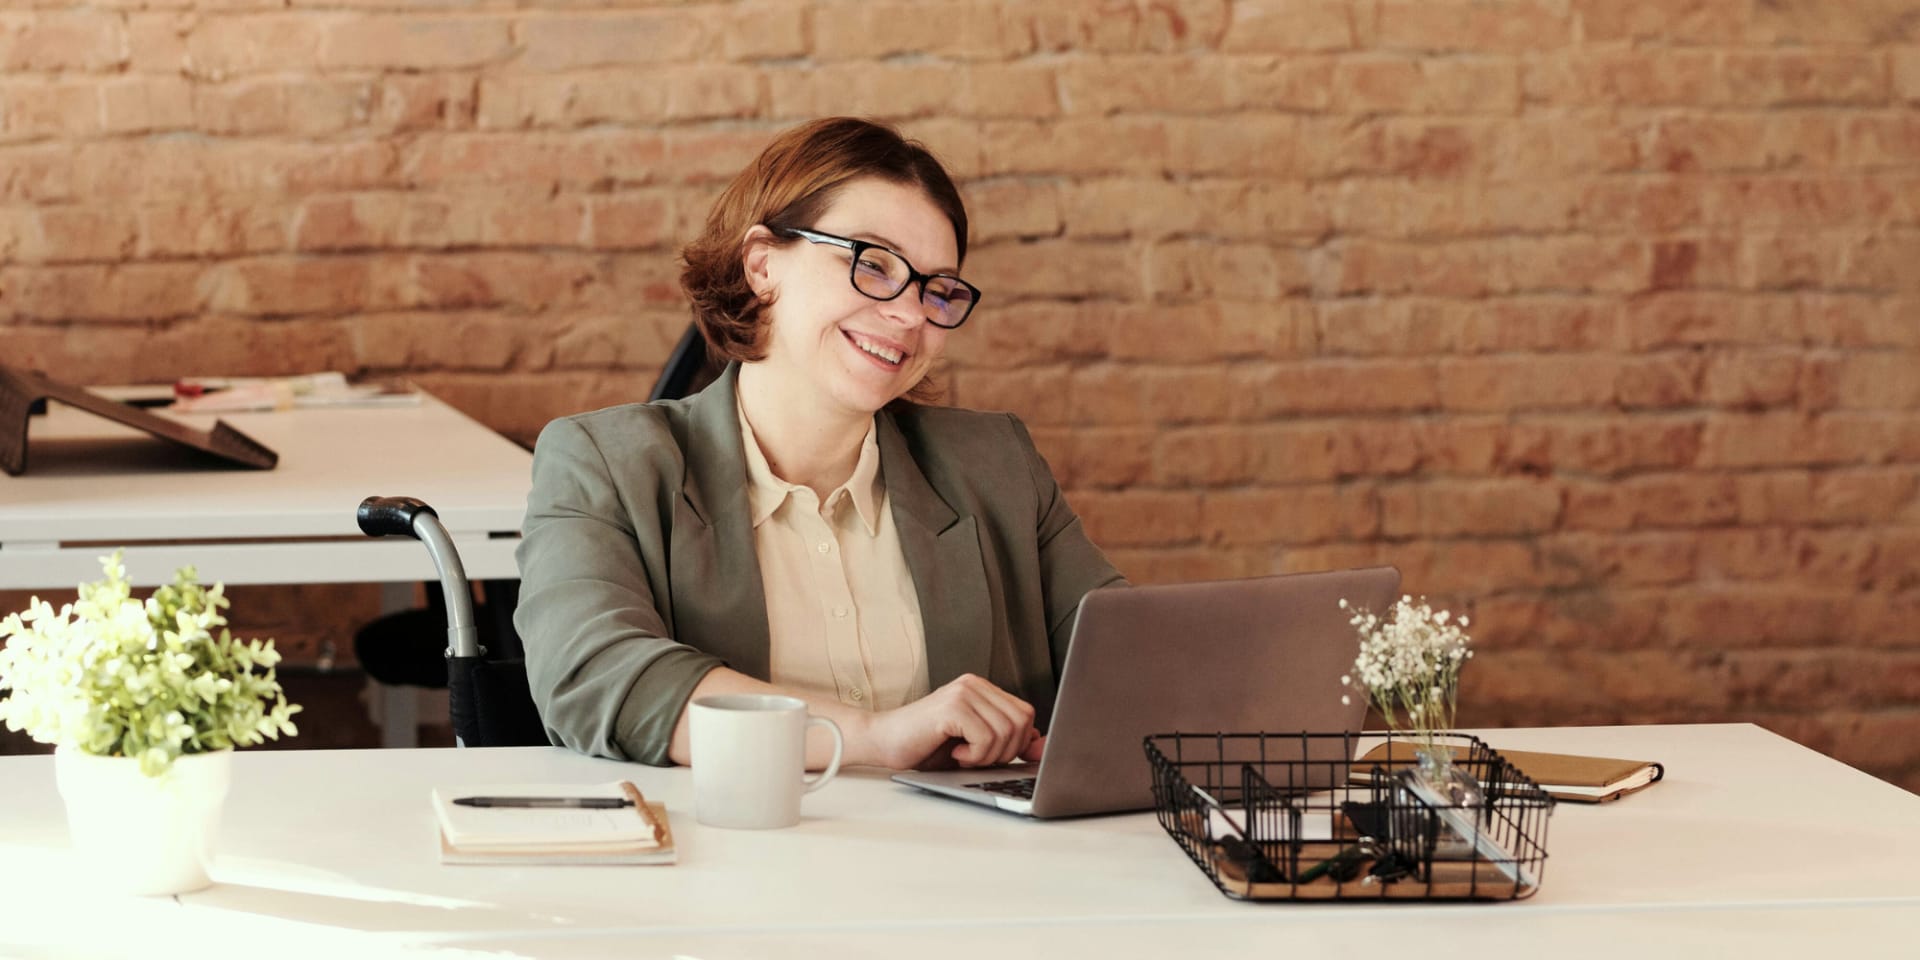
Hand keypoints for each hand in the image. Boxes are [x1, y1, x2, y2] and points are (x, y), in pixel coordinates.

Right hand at [862, 674, 1042, 769]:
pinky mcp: (952, 706)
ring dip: (988, 755)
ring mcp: (963, 692)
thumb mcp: (975, 745)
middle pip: (1022, 721)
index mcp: (982, 689)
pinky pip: (987, 737)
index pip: (1026, 713)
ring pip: (1007, 731)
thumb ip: (1007, 741)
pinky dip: (975, 755)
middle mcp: (975, 684)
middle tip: (977, 757)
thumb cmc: (925, 746)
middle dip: (1006, 751)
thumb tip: (1042, 747)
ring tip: (963, 755)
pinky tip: (955, 753)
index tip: (1004, 758)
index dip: (1021, 742)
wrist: (883, 742)